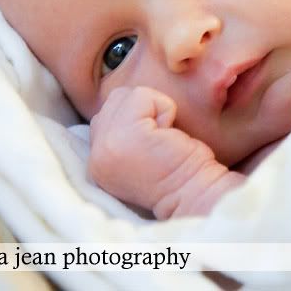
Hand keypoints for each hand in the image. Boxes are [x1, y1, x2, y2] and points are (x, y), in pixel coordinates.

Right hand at [88, 86, 218, 215]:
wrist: (196, 195)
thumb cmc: (179, 173)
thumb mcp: (136, 155)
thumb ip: (118, 134)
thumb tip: (123, 102)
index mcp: (96, 165)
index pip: (103, 116)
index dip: (136, 121)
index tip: (153, 149)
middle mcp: (95, 158)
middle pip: (113, 101)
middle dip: (142, 112)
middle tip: (160, 142)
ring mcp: (106, 147)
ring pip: (125, 95)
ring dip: (152, 109)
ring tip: (163, 138)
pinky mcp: (126, 135)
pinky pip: (143, 95)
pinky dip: (164, 107)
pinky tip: (170, 136)